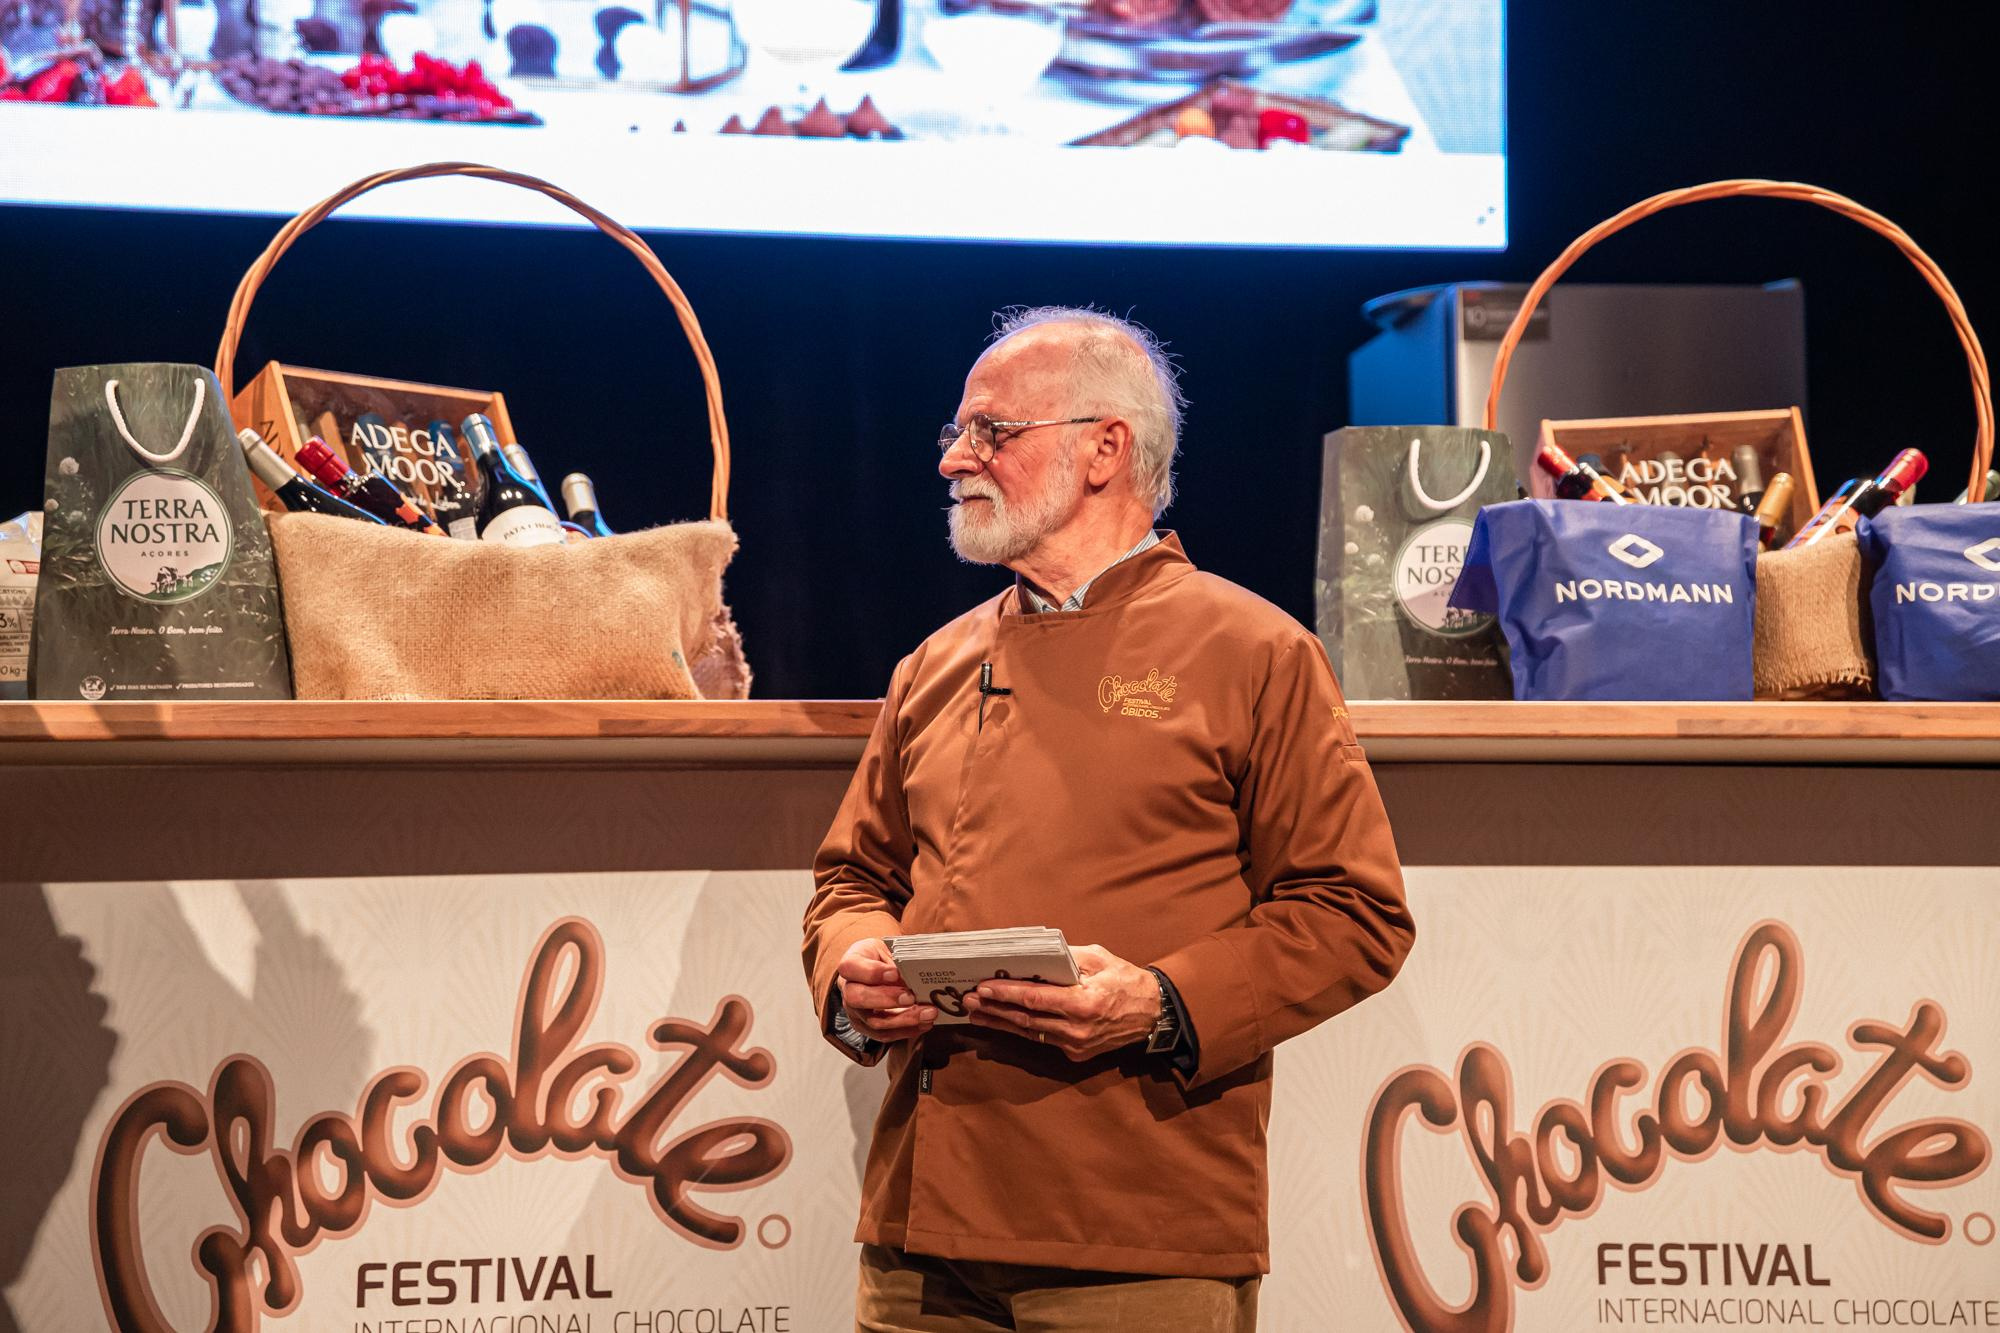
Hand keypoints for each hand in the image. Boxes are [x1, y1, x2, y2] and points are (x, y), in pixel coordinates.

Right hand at [835, 937, 935, 1043]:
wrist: (875, 969)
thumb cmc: (882, 957)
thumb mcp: (888, 948)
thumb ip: (899, 960)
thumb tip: (918, 974)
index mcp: (851, 963)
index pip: (850, 967)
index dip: (872, 972)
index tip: (895, 973)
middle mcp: (848, 989)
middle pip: (858, 998)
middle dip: (888, 999)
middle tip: (912, 997)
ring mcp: (855, 1011)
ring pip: (874, 1022)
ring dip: (905, 1020)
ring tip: (928, 1013)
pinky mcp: (866, 1027)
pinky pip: (884, 1035)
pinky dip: (907, 1031)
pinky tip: (924, 1024)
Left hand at [963, 945, 1160, 1060]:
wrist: (1153, 1014)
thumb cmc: (1126, 981)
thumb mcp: (1100, 959)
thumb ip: (1066, 957)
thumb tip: (1034, 955)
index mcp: (1084, 1003)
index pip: (1034, 998)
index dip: (1005, 993)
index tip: (982, 987)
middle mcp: (1077, 1029)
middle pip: (1025, 1019)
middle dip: (994, 1009)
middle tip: (969, 1000)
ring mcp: (1076, 1045)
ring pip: (1029, 1034)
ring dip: (1001, 1022)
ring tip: (976, 1014)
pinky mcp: (1076, 1055)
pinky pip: (1043, 1040)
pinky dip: (1021, 1030)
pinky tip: (1004, 1022)